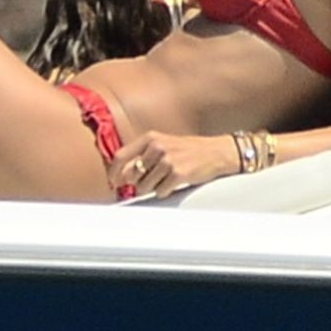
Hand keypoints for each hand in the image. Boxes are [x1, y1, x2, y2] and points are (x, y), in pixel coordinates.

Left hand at [109, 130, 238, 198]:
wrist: (217, 152)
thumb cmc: (187, 151)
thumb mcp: (163, 146)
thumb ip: (142, 157)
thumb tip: (121, 176)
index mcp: (150, 138)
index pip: (121, 156)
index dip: (114, 172)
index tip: (113, 183)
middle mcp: (157, 146)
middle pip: (132, 175)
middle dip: (137, 183)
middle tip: (152, 180)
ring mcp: (168, 159)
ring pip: (145, 186)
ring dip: (153, 188)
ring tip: (166, 179)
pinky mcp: (179, 173)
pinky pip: (160, 192)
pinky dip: (164, 191)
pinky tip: (174, 184)